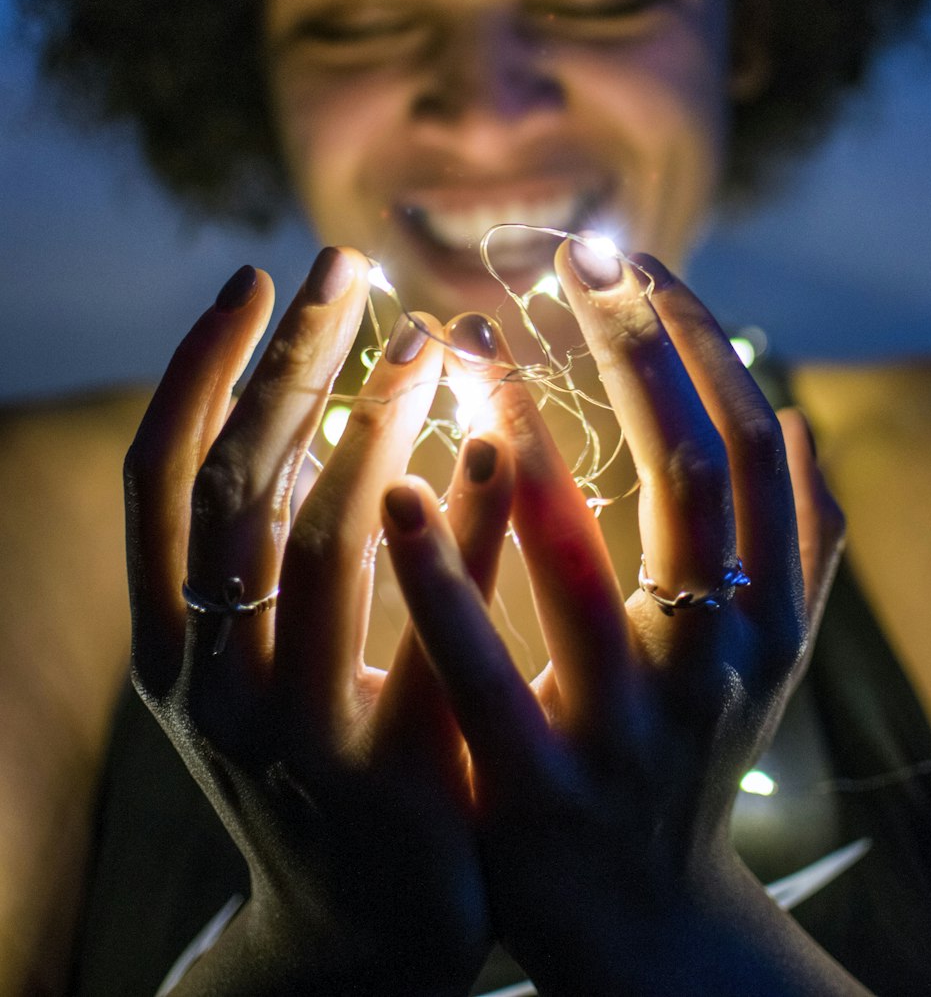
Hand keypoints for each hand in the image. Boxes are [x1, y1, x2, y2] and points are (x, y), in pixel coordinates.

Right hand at [124, 248, 511, 996]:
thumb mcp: (260, 657)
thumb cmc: (319, 758)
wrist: (357, 932)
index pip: (159, 480)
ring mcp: (293, 733)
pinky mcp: (387, 777)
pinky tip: (504, 440)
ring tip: (431, 334)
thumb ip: (267, 549)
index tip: (257, 276)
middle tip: (349, 266)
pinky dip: (466, 525)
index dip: (198, 370)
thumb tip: (305, 387)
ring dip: (374, 425)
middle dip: (291, 366)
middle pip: (235, 492)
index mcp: (171, 643)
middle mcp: (211, 682)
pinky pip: (433, 628)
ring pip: (320, 547)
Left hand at [383, 243, 856, 996]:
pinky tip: (393, 489)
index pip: (751, 440)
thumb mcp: (758, 652)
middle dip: (634, 344)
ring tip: (467, 341)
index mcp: (771, 611)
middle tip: (570, 256)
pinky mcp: (546, 791)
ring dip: (527, 434)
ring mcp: (635, 727)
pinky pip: (487, 669)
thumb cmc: (687, 753)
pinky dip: (442, 574)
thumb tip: (785, 406)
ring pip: (587, 556)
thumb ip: (783, 540)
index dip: (697, 337)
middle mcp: (720, 658)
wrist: (651, 927)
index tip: (631, 257)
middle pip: (691, 468)